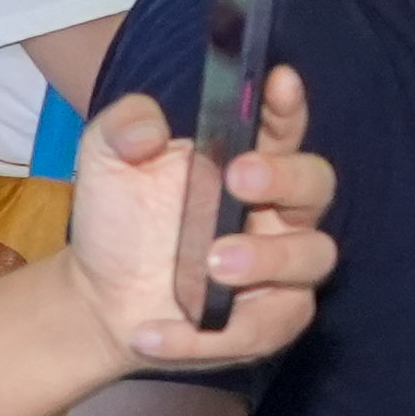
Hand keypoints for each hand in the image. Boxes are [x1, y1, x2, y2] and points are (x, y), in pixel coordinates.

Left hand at [59, 70, 332, 367]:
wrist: (97, 298)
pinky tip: (153, 330)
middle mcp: (276, 212)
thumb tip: (148, 130)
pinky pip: (264, 328)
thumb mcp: (106, 160)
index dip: (287, 104)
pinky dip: (209, 334)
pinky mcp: (264, 323)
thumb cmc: (120, 220)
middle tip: (237, 178)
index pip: (282, 126)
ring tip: (212, 264)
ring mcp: (279, 270)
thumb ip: (123, 127)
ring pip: (313, 258)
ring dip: (268, 258)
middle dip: (285, 177)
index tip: (277, 82)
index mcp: (248, 162)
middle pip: (316, 186)